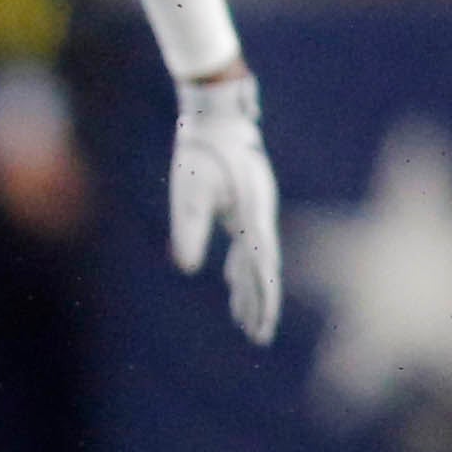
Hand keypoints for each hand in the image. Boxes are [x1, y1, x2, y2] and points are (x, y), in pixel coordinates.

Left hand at [171, 69, 280, 344]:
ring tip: (245, 320)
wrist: (216, 115)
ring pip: (256, 260)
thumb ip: (190, 229)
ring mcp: (255, 212)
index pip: (261, 269)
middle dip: (260, 304)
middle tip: (257, 337)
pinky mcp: (245, 206)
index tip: (261, 327)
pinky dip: (242, 268)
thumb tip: (188, 268)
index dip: (262, 300)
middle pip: (263, 270)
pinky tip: (232, 281)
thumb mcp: (189, 191)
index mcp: (252, 217)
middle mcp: (260, 217)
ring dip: (250, 289)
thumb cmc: (200, 151)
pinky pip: (248, 245)